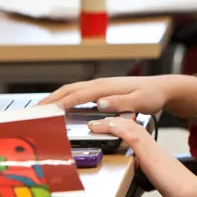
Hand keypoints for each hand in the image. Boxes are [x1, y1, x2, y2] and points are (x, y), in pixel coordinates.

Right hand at [39, 76, 174, 113]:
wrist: (162, 88)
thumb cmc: (153, 95)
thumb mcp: (140, 101)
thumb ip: (121, 103)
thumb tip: (99, 103)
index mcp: (106, 87)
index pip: (78, 95)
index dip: (60, 103)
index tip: (45, 111)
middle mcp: (101, 84)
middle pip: (69, 90)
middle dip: (50, 99)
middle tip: (33, 111)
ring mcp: (101, 86)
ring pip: (72, 90)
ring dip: (55, 98)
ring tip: (40, 109)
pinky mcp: (103, 91)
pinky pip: (79, 94)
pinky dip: (65, 98)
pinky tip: (61, 106)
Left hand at [88, 117, 196, 196]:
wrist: (186, 189)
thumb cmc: (177, 186)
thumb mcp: (160, 175)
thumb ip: (151, 169)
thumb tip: (146, 171)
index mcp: (153, 149)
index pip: (135, 132)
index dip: (121, 126)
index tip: (109, 125)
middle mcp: (151, 144)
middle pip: (130, 125)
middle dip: (112, 121)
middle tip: (99, 121)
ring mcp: (149, 146)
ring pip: (128, 126)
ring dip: (110, 122)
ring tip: (96, 123)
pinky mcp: (146, 151)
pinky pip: (129, 135)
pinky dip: (116, 128)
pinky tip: (106, 126)